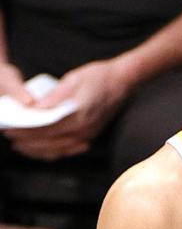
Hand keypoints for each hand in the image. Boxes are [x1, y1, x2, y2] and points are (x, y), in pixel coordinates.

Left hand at [3, 58, 134, 159]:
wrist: (123, 82)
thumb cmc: (99, 77)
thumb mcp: (74, 79)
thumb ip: (55, 97)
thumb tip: (36, 109)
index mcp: (80, 116)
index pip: (47, 128)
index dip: (26, 131)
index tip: (11, 130)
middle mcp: (85, 129)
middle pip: (51, 142)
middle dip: (28, 142)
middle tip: (11, 138)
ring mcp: (90, 134)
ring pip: (59, 149)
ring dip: (39, 150)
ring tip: (22, 146)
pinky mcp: (91, 135)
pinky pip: (69, 149)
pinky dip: (54, 152)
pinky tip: (42, 149)